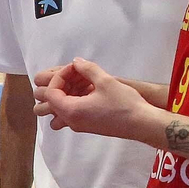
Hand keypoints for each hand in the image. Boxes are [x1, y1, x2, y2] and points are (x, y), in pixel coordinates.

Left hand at [33, 58, 155, 140]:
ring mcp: (77, 125)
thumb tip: (76, 62)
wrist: (141, 124)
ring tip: (80, 83)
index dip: (60, 76)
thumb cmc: (125, 104)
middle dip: (58, 85)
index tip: (75, 68)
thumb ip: (87, 68)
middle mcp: (71, 121)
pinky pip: (69, 113)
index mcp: (71, 111)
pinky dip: (72, 101)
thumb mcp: (105, 81)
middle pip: (47, 103)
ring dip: (63, 94)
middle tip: (75, 75)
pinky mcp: (86, 125)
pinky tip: (88, 91)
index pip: (50, 92)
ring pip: (56, 110)